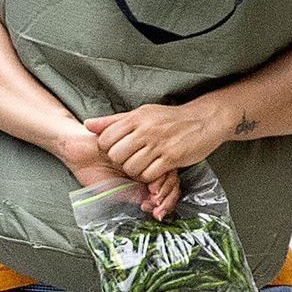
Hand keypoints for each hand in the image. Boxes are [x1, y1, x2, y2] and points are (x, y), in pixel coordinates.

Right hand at [64, 125, 179, 218]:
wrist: (77, 152)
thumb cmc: (91, 171)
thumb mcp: (113, 191)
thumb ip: (133, 195)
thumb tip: (154, 204)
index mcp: (142, 179)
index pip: (164, 192)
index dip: (165, 204)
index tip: (156, 213)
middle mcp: (146, 168)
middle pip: (170, 183)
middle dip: (168, 199)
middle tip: (158, 208)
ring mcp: (144, 156)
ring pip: (167, 173)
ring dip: (164, 190)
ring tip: (154, 199)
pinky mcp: (141, 146)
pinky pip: (158, 161)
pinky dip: (158, 176)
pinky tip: (150, 186)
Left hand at [86, 104, 226, 183]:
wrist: (203, 120)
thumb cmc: (168, 118)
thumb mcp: (140, 113)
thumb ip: (113, 121)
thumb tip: (88, 125)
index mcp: (135, 118)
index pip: (106, 138)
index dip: (105, 148)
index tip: (113, 150)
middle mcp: (145, 130)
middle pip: (116, 155)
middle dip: (117, 162)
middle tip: (125, 161)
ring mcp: (159, 144)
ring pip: (131, 167)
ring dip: (132, 171)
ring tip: (138, 166)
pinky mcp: (172, 158)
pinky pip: (149, 174)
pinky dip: (147, 177)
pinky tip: (150, 171)